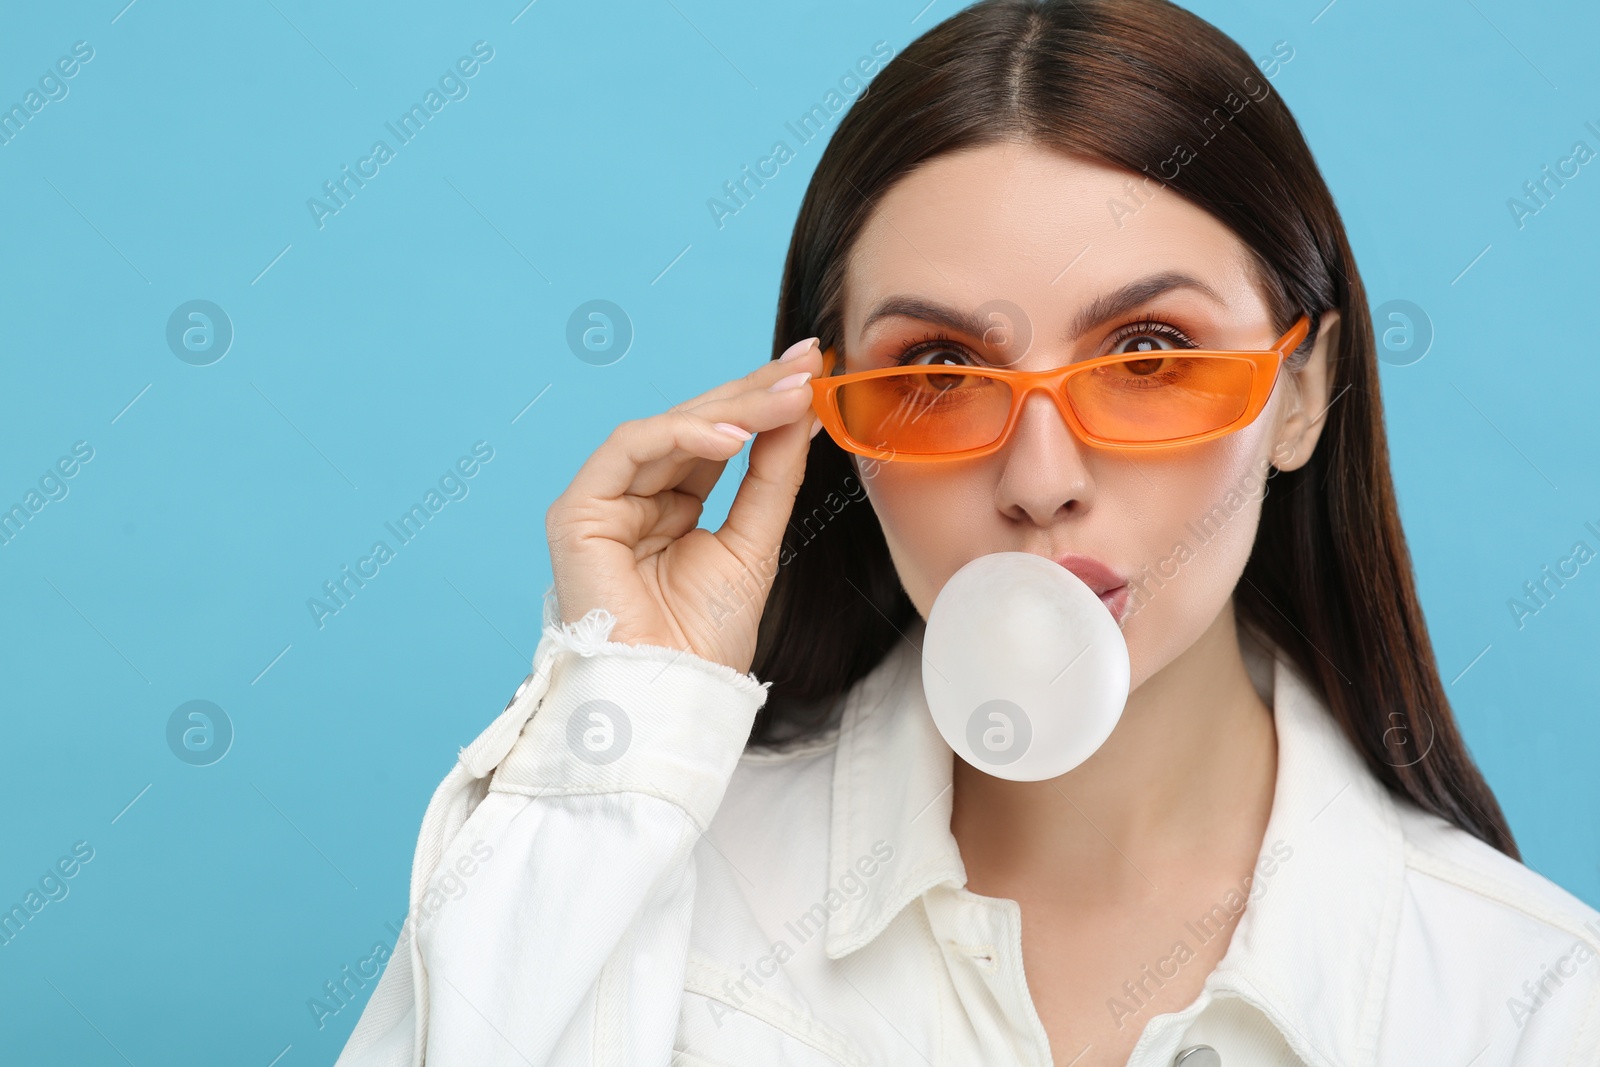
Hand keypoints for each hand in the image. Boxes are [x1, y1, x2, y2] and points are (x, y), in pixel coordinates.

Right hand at [545, 338, 823, 673]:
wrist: (674, 691)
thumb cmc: (706, 637)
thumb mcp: (755, 540)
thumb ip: (772, 473)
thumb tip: (800, 408)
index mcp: (672, 503)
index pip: (718, 435)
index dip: (763, 401)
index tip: (814, 369)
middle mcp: (636, 495)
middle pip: (696, 423)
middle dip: (754, 390)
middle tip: (806, 365)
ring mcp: (604, 501)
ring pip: (667, 427)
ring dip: (732, 407)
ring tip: (786, 398)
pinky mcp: (578, 511)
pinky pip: (630, 447)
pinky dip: (683, 433)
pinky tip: (734, 435)